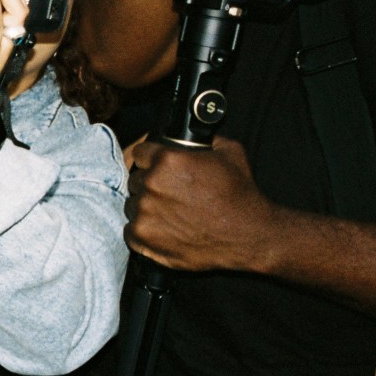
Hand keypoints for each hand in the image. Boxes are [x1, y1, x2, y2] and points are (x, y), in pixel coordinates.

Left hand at [125, 138, 277, 274]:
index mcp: (167, 160)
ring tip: (168, 213)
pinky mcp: (143, 238)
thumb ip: (205, 140)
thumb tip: (196, 137)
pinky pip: (130, 230)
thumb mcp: (229, 152)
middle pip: (135, 180)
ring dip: (145, 208)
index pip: (140, 153)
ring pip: (132, 205)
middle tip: (169, 193)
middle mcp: (151, 185)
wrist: (244, 234)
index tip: (154, 165)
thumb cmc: (238, 195)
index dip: (149, 158)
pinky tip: (163, 228)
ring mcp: (144, 213)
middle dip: (149, 184)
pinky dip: (143, 230)